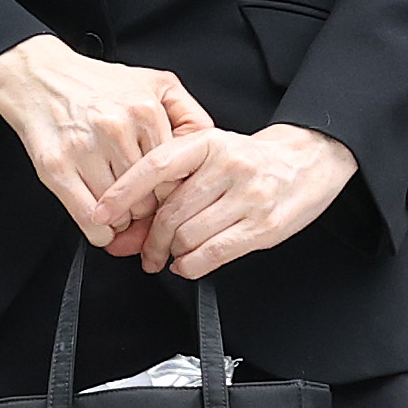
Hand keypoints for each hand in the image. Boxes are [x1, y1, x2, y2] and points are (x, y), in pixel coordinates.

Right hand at [0, 35, 202, 250]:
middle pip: (149, 197)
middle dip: (148, 209)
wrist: (39, 77)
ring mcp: (84, 149)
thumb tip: (211, 149)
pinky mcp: (56, 168)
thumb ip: (189, 113)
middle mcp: (115, 129)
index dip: (172, 193)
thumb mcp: (154, 83)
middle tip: (141, 206)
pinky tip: (102, 222)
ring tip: (119, 208)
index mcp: (144, 110)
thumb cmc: (97, 85)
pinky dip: (100, 232)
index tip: (165, 197)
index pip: (174, 175)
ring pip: (120, 213)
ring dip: (123, 220)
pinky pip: (89, 219)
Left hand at [104, 121, 357, 279]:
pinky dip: (191, 265)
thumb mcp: (211, 151)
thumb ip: (176, 178)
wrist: (306, 160)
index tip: (101, 213)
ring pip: (188, 236)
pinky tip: (187, 263)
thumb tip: (130, 216)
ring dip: (172, 253)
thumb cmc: (250, 160)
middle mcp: (228, 165)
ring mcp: (248, 196)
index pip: (155, 167)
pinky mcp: (263, 226)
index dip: (123, 193)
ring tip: (173, 254)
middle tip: (144, 252)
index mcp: (208, 142)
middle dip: (150, 240)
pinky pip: (212, 254)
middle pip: (170, 212)